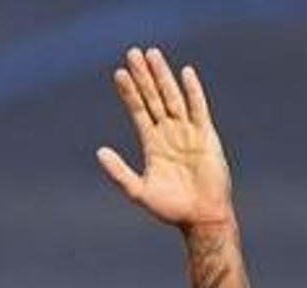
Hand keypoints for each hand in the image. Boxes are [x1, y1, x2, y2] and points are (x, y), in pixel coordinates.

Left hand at [97, 47, 233, 228]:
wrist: (201, 216)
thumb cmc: (170, 208)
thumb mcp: (138, 190)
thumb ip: (119, 172)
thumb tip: (100, 151)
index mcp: (152, 145)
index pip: (138, 111)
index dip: (129, 92)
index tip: (119, 73)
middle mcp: (169, 134)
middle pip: (154, 98)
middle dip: (144, 76)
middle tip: (134, 53)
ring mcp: (188, 133)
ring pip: (173, 97)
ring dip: (163, 77)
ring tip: (153, 55)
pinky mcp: (206, 136)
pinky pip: (199, 108)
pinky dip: (193, 91)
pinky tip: (186, 73)